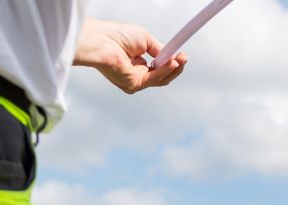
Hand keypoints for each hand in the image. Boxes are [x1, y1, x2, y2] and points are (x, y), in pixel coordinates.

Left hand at [73, 19, 187, 92]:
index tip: (181, 54)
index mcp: (136, 64)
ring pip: (161, 79)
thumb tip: (172, 56)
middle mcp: (135, 75)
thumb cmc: (117, 36)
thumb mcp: (145, 40)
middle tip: (184, 58)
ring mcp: (134, 82)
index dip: (171, 62)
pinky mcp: (133, 85)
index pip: (158, 68)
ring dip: (173, 69)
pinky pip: (154, 79)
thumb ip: (159, 49)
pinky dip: (165, 71)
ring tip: (181, 59)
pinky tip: (172, 63)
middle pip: (163, 77)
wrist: (102, 40)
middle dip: (176, 67)